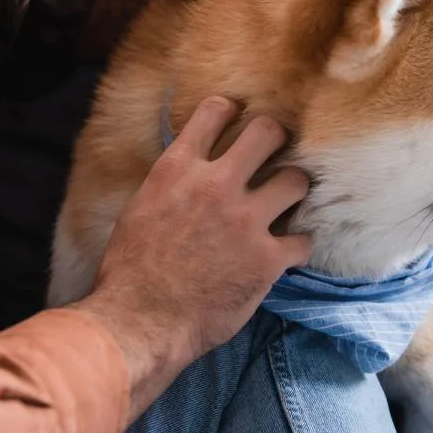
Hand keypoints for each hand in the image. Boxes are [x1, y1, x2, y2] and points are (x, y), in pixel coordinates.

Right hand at [73, 97, 310, 413]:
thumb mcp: (140, 207)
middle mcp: (215, 185)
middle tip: (274, 153)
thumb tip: (192, 169)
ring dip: (293, 189)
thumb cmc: (129, 272)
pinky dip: (298, 246)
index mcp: (177, 168)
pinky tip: (289, 251)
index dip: (232, 111)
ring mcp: (246, 220)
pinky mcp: (267, 259)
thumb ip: (173, 182)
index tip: (238, 118)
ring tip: (285, 200)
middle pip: (268, 131)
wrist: (138, 322)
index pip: (215, 111)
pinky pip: (304, 240)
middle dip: (275, 138)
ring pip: (296, 179)